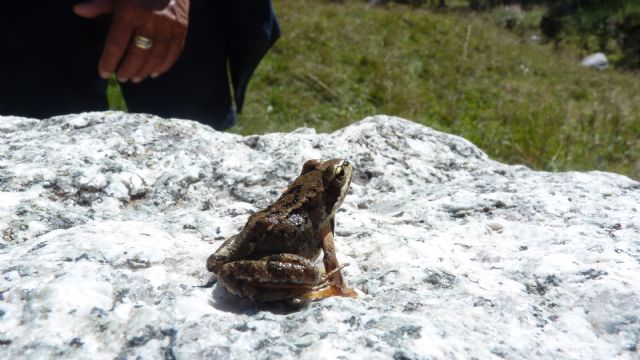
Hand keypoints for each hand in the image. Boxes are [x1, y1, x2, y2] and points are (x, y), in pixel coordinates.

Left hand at [74, 0, 189, 82]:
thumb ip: (100, 4)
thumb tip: (78, 11)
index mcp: (130, 11)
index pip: (117, 43)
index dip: (109, 60)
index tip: (103, 73)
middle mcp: (151, 20)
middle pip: (138, 53)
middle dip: (128, 69)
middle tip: (121, 78)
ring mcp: (169, 25)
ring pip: (156, 56)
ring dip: (145, 70)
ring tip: (136, 78)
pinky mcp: (181, 28)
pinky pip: (173, 52)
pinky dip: (164, 65)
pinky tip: (155, 72)